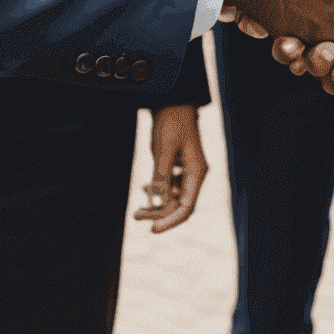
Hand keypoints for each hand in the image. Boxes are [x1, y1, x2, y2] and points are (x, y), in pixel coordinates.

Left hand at [133, 104, 207, 231]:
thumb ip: (161, 174)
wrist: (172, 104)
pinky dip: (156, 192)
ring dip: (156, 205)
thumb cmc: (172, 122)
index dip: (171, 221)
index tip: (154, 229)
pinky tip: (144, 189)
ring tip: (137, 211)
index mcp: (197, 172)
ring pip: (173, 198)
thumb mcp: (164, 148)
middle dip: (159, 214)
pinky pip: (168, 187)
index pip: (187, 207)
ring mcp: (186, 172)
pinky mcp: (177, 167)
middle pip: (179, 206)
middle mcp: (194, 175)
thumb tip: (158, 200)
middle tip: (137, 216)